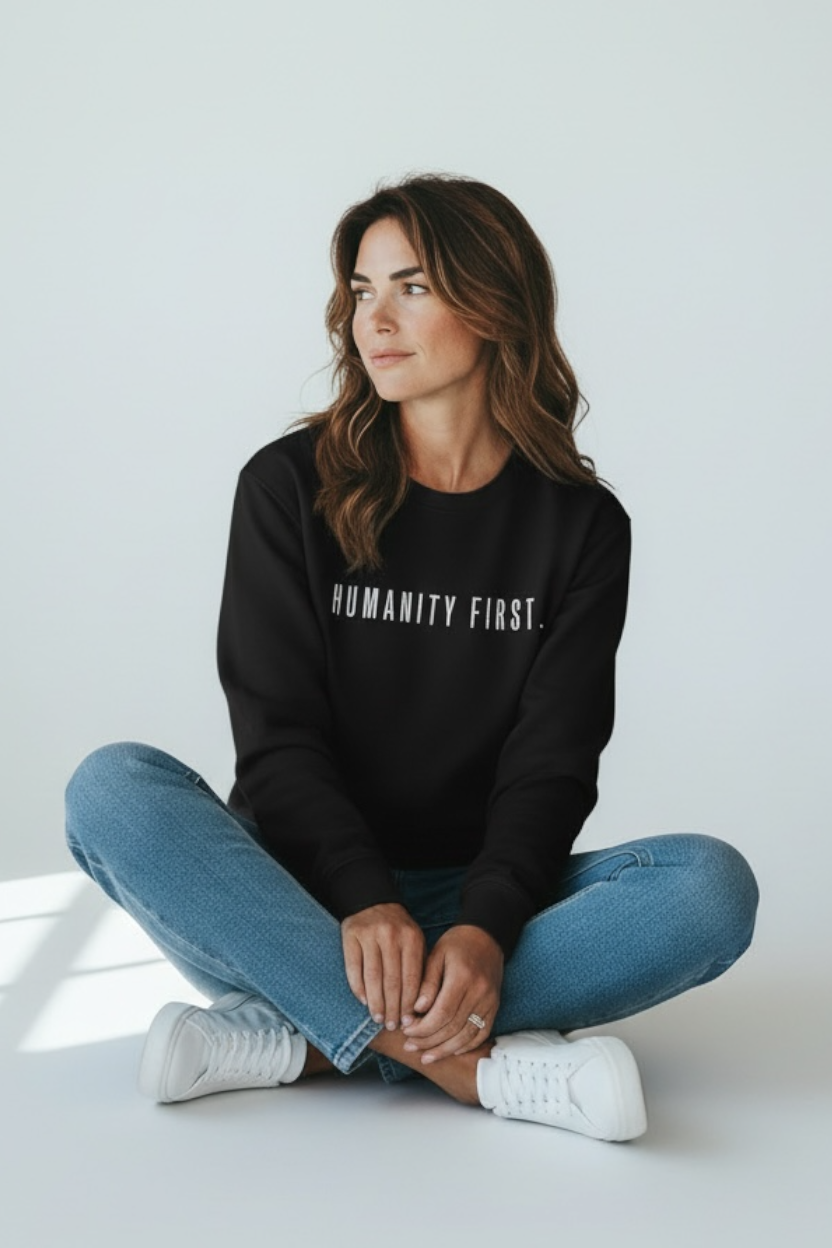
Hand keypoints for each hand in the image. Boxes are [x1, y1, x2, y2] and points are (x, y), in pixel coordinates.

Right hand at [341, 903, 426, 1029]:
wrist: (373, 901)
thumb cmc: (399, 930)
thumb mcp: (415, 942)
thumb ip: (419, 968)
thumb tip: (419, 1007)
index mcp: (411, 938)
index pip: (411, 978)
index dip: (409, 1003)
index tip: (408, 1022)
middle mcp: (391, 936)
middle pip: (392, 981)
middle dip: (393, 1008)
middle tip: (392, 1025)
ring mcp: (370, 935)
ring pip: (373, 977)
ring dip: (376, 1002)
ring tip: (378, 1018)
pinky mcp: (351, 936)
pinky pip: (354, 968)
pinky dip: (358, 988)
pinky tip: (363, 1001)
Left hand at [401, 925, 503, 1063]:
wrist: (486, 937)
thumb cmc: (456, 944)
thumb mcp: (436, 955)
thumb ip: (426, 983)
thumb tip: (416, 1010)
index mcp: (463, 978)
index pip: (442, 1013)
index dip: (423, 1027)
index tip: (406, 1031)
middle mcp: (480, 992)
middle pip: (453, 1027)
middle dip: (429, 1041)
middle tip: (409, 1046)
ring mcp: (490, 1002)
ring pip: (466, 1035)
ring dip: (445, 1050)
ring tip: (426, 1056)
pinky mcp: (494, 1007)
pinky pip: (481, 1033)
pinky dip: (465, 1046)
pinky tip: (450, 1051)